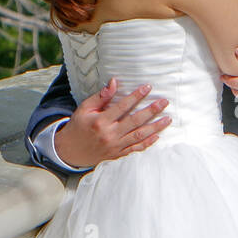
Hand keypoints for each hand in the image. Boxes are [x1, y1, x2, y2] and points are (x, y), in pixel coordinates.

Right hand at [54, 77, 170, 166]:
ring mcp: (115, 146)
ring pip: (139, 136)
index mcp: (101, 121)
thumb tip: (114, 82)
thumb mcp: (84, 109)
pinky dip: (147, 143)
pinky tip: (157, 136)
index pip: (123, 106)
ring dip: (155, 127)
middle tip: (164, 102)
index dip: (136, 96)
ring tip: (168, 119)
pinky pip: (135, 149)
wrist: (69, 151)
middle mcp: (110, 134)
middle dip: (151, 111)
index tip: (148, 87)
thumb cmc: (78, 126)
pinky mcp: (117, 155)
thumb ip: (101, 97)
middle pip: (135, 121)